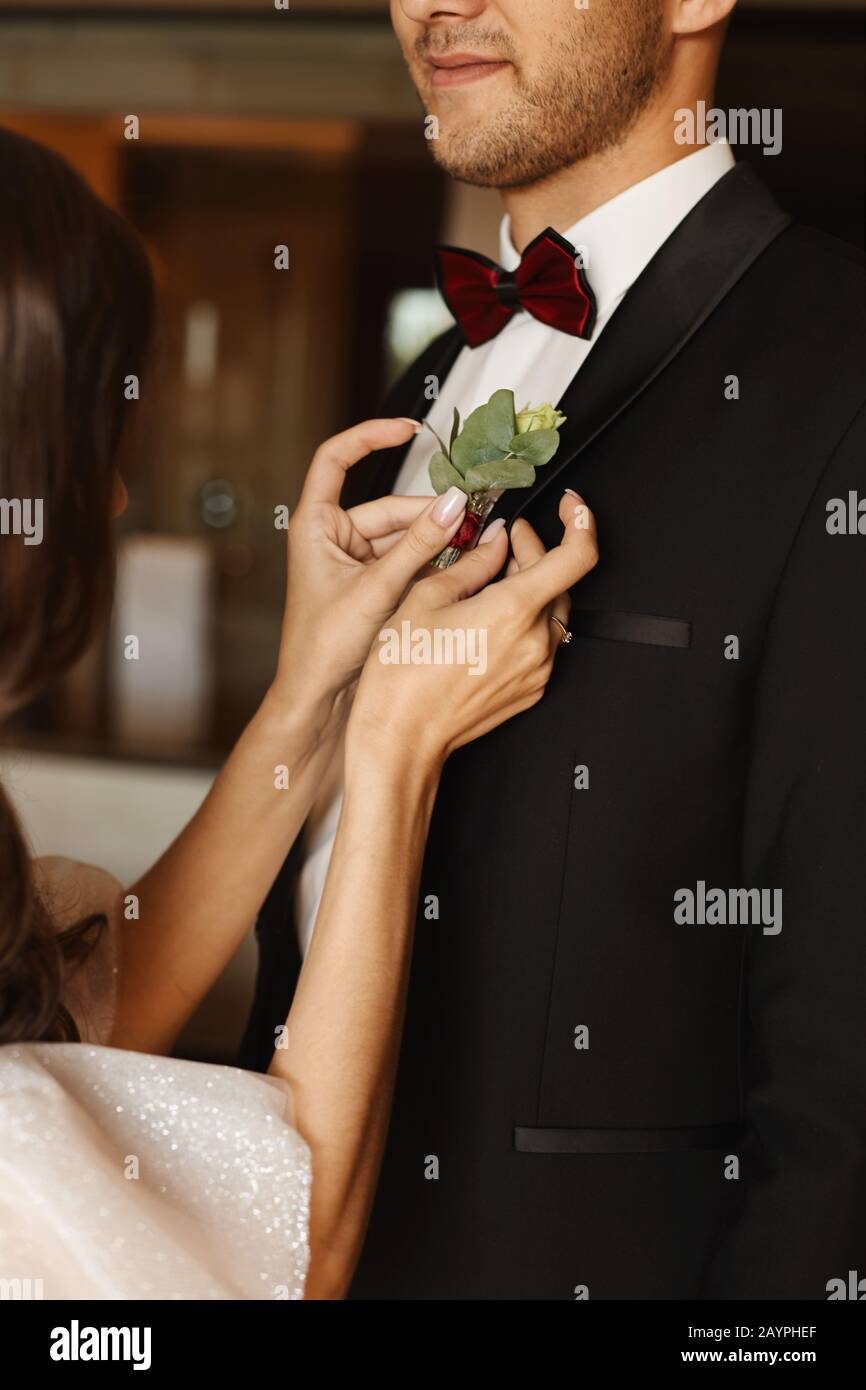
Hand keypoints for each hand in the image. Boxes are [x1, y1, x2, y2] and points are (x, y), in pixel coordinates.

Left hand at [272, 419, 471, 717]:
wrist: (319, 700)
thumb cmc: (323, 648)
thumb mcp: (377, 589)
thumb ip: (419, 544)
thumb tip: (454, 504)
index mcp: (315, 525)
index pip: (337, 459)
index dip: (370, 437)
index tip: (408, 429)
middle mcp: (335, 538)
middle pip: (391, 505)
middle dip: (432, 511)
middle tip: (474, 514)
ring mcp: (357, 562)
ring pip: (408, 535)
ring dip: (440, 539)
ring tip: (478, 540)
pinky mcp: (376, 585)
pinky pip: (413, 561)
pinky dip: (437, 562)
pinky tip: (466, 564)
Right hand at [348, 492, 597, 770]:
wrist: (400, 740)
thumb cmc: (402, 679)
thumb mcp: (426, 599)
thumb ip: (472, 563)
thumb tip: (494, 542)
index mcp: (513, 612)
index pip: (577, 556)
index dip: (581, 522)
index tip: (571, 508)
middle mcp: (534, 644)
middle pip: (560, 582)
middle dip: (536, 553)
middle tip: (505, 542)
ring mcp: (536, 672)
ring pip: (551, 613)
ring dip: (530, 588)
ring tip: (490, 580)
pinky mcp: (529, 691)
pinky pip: (540, 644)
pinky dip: (524, 621)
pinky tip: (489, 617)